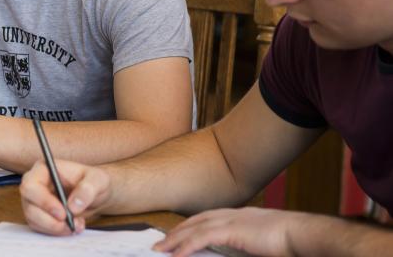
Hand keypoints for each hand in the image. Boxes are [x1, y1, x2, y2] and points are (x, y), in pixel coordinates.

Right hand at [20, 159, 111, 235]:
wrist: (96, 195)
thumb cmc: (94, 182)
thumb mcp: (98, 180)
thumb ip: (88, 189)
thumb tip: (73, 206)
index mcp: (44, 169)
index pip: (31, 185)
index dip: (44, 201)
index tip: (63, 213)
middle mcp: (35, 184)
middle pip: (29, 205)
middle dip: (49, 219)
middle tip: (69, 224)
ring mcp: (34, 200)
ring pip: (33, 219)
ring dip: (54, 227)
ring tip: (76, 225)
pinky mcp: (38, 214)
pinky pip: (39, 227)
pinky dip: (55, 231)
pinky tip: (71, 227)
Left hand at [154, 207, 300, 256]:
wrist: (306, 235)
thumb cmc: (294, 243)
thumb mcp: (265, 246)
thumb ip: (247, 248)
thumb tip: (240, 252)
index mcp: (243, 217)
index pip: (209, 219)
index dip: (192, 226)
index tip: (179, 235)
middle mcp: (235, 214)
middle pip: (197, 220)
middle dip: (178, 231)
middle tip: (162, 243)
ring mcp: (233, 220)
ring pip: (195, 228)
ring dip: (176, 239)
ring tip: (161, 249)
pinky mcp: (233, 230)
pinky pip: (202, 238)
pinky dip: (187, 245)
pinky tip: (177, 254)